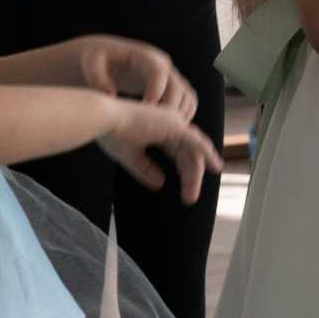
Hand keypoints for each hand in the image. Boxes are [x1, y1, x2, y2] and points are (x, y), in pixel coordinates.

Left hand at [78, 37, 197, 119]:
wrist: (107, 58)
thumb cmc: (98, 61)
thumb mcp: (92, 63)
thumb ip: (98, 77)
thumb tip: (111, 94)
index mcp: (145, 56)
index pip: (159, 72)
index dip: (155, 92)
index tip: (144, 111)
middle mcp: (164, 64)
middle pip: (178, 87)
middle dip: (169, 109)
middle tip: (155, 129)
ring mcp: (171, 75)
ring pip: (188, 97)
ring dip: (180, 115)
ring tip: (163, 133)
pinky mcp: (173, 87)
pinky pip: (188, 103)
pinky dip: (184, 116)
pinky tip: (168, 131)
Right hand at [98, 100, 223, 203]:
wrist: (104, 119)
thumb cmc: (110, 133)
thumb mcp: (130, 156)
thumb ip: (145, 169)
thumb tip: (160, 184)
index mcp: (158, 130)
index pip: (178, 154)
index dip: (184, 172)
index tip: (187, 191)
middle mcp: (169, 125)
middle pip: (187, 154)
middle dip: (190, 177)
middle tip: (189, 198)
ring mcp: (173, 123)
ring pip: (193, 151)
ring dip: (195, 174)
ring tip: (191, 195)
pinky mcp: (175, 125)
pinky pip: (197, 142)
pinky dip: (207, 154)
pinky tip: (215, 167)